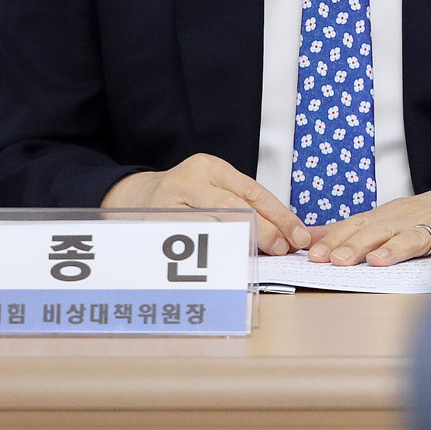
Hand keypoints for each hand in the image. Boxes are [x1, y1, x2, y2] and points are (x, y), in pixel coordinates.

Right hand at [103, 153, 309, 257]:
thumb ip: (243, 203)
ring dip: (241, 243)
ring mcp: (169, 202)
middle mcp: (189, 180)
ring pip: (213, 225)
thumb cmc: (184, 196)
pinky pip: (188, 243)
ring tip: (261, 256)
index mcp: (209, 167)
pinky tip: (228, 263)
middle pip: (236, 207)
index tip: (299, 233)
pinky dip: (211, 253)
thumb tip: (286, 232)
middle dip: (265, 229)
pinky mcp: (154, 224)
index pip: (253, 191)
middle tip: (284, 248)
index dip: (280, 214)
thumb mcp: (211, 187)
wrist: (131, 196)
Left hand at [306, 170, 430, 266]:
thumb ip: (349, 229)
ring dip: (396, 248)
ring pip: (414, 236)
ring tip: (378, 261)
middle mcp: (407, 219)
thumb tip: (310, 236)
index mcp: (387, 216)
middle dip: (357, 245)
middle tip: (337, 261)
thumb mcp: (384, 217)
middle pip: (380, 231)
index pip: (357, 226)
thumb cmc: (421, 213)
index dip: (336, 240)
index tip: (314, 256)